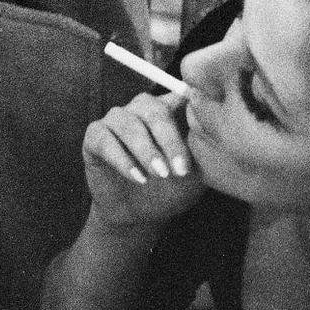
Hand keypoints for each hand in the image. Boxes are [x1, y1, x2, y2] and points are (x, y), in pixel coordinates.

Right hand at [81, 91, 202, 231]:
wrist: (140, 216)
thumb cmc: (173, 189)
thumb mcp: (195, 173)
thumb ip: (203, 150)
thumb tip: (215, 130)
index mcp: (169, 108)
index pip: (178, 93)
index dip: (189, 106)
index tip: (203, 129)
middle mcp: (141, 107)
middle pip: (153, 108)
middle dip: (168, 139)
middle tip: (180, 169)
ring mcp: (116, 119)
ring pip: (128, 123)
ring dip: (146, 150)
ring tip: (159, 175)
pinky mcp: (94, 137)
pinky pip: (105, 139)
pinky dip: (121, 159)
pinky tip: (137, 178)